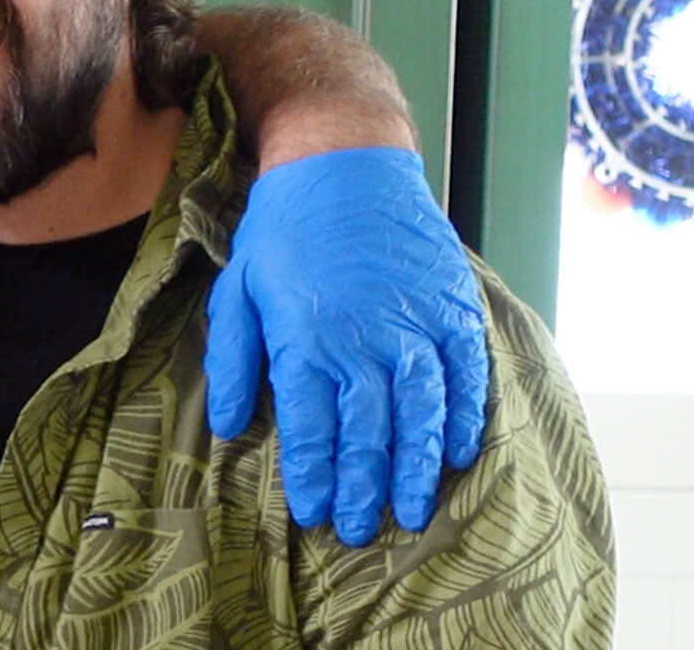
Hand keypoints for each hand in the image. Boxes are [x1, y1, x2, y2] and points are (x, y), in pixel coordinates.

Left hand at [203, 147, 489, 545]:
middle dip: (362, 487)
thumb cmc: (283, 228)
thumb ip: (233, 359)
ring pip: (421, 414)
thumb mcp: (238, 288)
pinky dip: (463, 416)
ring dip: (415, 467)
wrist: (344, 162)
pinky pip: (465, 375)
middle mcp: (363, 338)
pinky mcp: (451, 307)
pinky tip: (457, 452)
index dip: (315, 476)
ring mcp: (414, 323)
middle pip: (367, 432)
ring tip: (410, 511)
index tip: (315, 513)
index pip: (311, 427)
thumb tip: (228, 424)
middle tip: (360, 530)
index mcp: (305, 338)